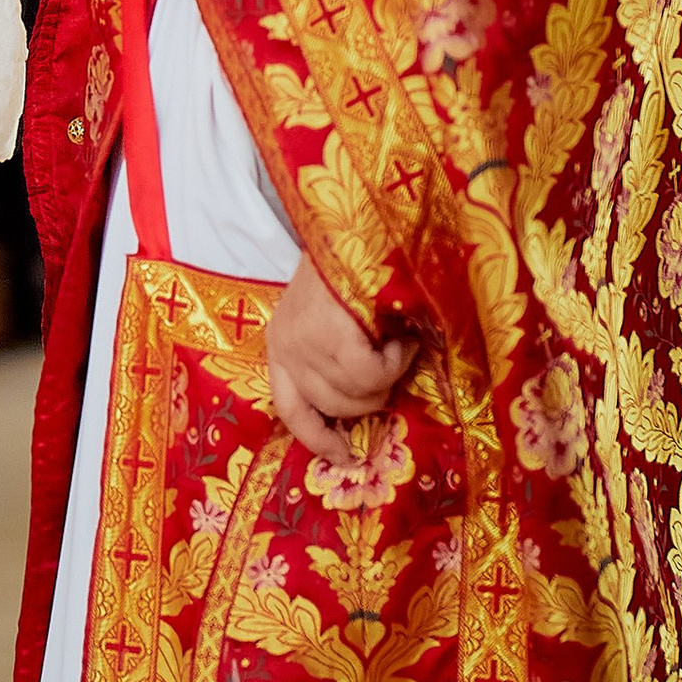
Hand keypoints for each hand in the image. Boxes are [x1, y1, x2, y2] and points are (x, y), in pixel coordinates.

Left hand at [264, 254, 416, 469]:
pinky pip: (372, 376)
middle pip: (332, 407)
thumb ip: (336, 356)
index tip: (345, 457)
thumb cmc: (350, 268)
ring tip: (399, 342)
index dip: (318, 438)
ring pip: (358, 395)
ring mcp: (303, 341)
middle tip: (394, 367)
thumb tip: (369, 403)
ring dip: (390, 375)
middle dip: (372, 397)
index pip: (289, 410)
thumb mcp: (330, 316)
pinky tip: (401, 339)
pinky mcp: (327, 334)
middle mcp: (284, 346)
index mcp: (280, 344)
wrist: (358, 223)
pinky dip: (396, 363)